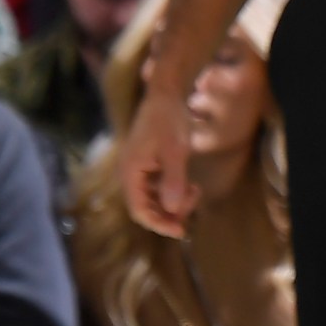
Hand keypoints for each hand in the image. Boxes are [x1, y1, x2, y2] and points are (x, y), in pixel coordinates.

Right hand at [118, 84, 198, 239]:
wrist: (166, 95)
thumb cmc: (169, 120)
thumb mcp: (175, 150)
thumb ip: (173, 180)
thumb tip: (172, 209)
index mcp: (130, 172)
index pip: (139, 210)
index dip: (159, 224)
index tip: (181, 231)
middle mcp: (130, 174)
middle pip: (147, 208)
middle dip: (171, 212)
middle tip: (195, 201)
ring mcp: (138, 170)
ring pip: (155, 200)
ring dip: (175, 202)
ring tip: (195, 190)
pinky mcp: (148, 166)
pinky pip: (159, 189)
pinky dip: (174, 191)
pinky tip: (190, 185)